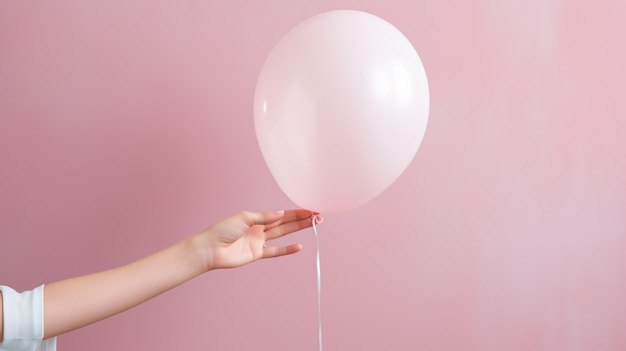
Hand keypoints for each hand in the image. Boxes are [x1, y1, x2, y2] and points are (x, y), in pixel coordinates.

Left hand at [196, 209, 320, 270]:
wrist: (210, 249)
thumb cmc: (223, 230)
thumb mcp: (244, 218)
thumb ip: (264, 217)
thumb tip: (281, 213)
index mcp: (257, 218)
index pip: (280, 214)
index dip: (295, 212)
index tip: (310, 209)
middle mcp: (260, 229)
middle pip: (285, 223)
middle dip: (301, 219)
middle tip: (317, 216)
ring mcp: (259, 242)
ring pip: (283, 234)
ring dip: (298, 230)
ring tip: (313, 226)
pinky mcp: (257, 254)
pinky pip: (275, 251)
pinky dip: (287, 250)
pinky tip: (299, 247)